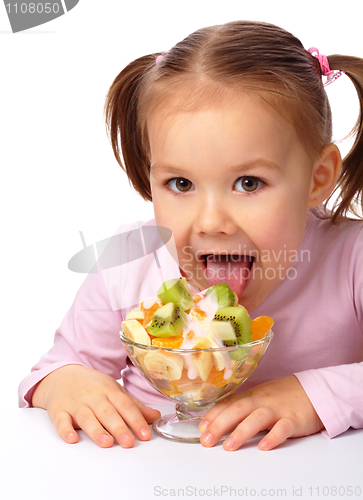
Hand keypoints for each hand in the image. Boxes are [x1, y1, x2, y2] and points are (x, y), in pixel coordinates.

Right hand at [32, 364, 160, 447]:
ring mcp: (75, 403)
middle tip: (129, 442)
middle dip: (119, 428)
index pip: (125, 406)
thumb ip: (134, 406)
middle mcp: (93, 396)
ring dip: (96, 430)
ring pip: (87, 417)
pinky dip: (65, 430)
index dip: (136, 420)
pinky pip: (61, 420)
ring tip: (107, 442)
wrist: (62, 375)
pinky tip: (71, 438)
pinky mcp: (59, 410)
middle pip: (108, 413)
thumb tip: (155, 417)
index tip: (146, 434)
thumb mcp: (114, 390)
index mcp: (109, 390)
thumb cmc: (92, 386)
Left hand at [199, 375, 323, 450]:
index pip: (229, 403)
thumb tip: (218, 419)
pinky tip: (264, 447)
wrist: (314, 390)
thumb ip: (242, 406)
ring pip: (256, 418)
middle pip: (237, 410)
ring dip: (241, 432)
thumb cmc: (284, 395)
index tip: (201, 428)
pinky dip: (273, 437)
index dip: (214, 415)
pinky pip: (283, 428)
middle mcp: (262, 400)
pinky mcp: (294, 419)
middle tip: (207, 440)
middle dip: (220, 425)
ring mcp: (278, 409)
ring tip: (229, 446)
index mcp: (252, 395)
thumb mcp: (261, 397)